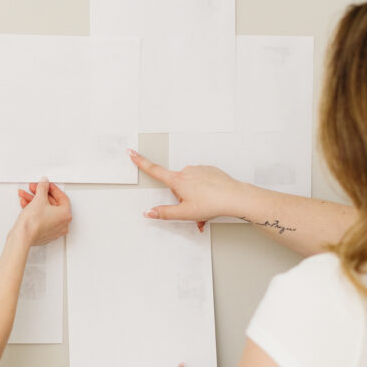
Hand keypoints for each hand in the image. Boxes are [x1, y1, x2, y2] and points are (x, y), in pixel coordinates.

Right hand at [17, 179, 71, 245]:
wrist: (22, 236)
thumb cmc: (33, 223)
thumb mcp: (39, 199)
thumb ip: (43, 188)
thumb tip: (44, 183)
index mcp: (65, 215)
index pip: (62, 197)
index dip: (52, 188)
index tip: (46, 184)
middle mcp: (62, 224)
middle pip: (52, 204)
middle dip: (41, 195)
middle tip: (34, 188)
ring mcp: (54, 230)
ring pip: (45, 211)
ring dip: (35, 201)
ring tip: (26, 196)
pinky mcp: (45, 233)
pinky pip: (42, 218)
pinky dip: (35, 211)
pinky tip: (26, 204)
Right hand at [128, 149, 242, 228]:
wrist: (234, 197)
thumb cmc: (211, 204)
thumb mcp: (184, 213)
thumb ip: (164, 213)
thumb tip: (149, 212)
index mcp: (177, 180)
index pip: (154, 170)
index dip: (140, 162)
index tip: (132, 152)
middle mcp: (187, 171)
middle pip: (176, 186)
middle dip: (182, 198)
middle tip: (192, 210)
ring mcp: (199, 169)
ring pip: (190, 185)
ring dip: (194, 197)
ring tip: (204, 209)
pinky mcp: (210, 171)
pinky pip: (202, 182)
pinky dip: (204, 192)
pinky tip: (211, 200)